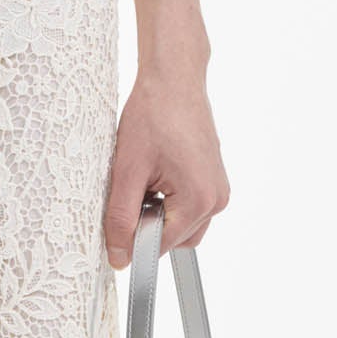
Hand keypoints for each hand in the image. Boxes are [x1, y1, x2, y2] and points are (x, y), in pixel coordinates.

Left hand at [104, 69, 227, 262]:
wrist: (173, 80)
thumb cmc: (153, 115)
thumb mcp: (127, 171)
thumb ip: (122, 219)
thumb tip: (119, 258)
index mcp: (199, 200)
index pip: (162, 246)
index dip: (134, 239)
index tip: (118, 222)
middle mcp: (217, 199)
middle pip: (175, 239)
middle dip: (148, 223)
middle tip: (132, 188)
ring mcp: (218, 189)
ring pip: (182, 225)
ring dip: (159, 213)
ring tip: (145, 177)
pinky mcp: (214, 179)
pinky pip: (189, 206)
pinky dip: (168, 200)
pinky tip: (157, 172)